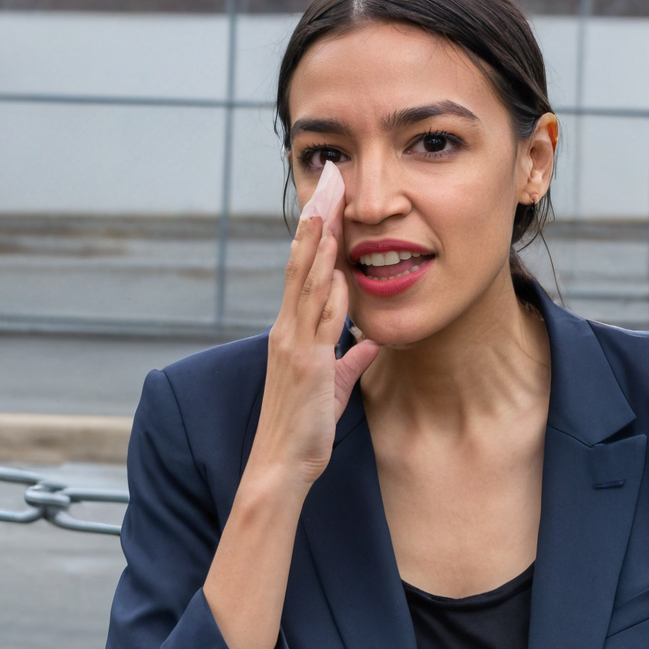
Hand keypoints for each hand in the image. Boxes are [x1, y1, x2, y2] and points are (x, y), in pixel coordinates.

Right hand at [245, 183, 380, 493]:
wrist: (280, 466)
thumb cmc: (304, 431)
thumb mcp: (332, 388)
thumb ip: (348, 361)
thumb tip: (368, 342)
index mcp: (291, 334)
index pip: (301, 273)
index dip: (314, 236)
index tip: (325, 202)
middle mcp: (287, 332)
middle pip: (300, 265)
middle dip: (315, 223)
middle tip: (325, 182)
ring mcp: (294, 346)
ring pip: (306, 286)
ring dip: (318, 246)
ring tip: (327, 207)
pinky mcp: (306, 365)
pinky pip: (320, 323)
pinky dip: (328, 295)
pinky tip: (337, 269)